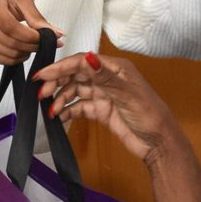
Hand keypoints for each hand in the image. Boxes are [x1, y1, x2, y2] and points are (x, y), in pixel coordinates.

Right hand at [0, 0, 63, 64]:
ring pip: (7, 54)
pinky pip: (0, 61)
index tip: (45, 37)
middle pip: (10, 43)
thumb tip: (56, 33)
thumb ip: (36, 16)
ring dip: (24, 54)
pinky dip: (15, 59)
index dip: (31, 36)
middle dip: (31, 46)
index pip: (12, 27)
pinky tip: (20, 50)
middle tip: (42, 43)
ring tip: (31, 45)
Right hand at [34, 52, 178, 161]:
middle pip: (75, 75)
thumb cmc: (149, 115)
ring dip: (61, 98)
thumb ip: (105, 76)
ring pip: (75, 91)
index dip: (60, 67)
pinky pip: (80, 107)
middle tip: (41, 94)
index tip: (41, 75)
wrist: (158, 144)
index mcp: (114, 68)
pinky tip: (58, 117)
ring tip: (50, 110)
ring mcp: (103, 95)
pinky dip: (68, 111)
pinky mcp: (101, 111)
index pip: (81, 62)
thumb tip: (88, 57)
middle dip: (57, 83)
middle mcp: (107, 79)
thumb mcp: (127, 94)